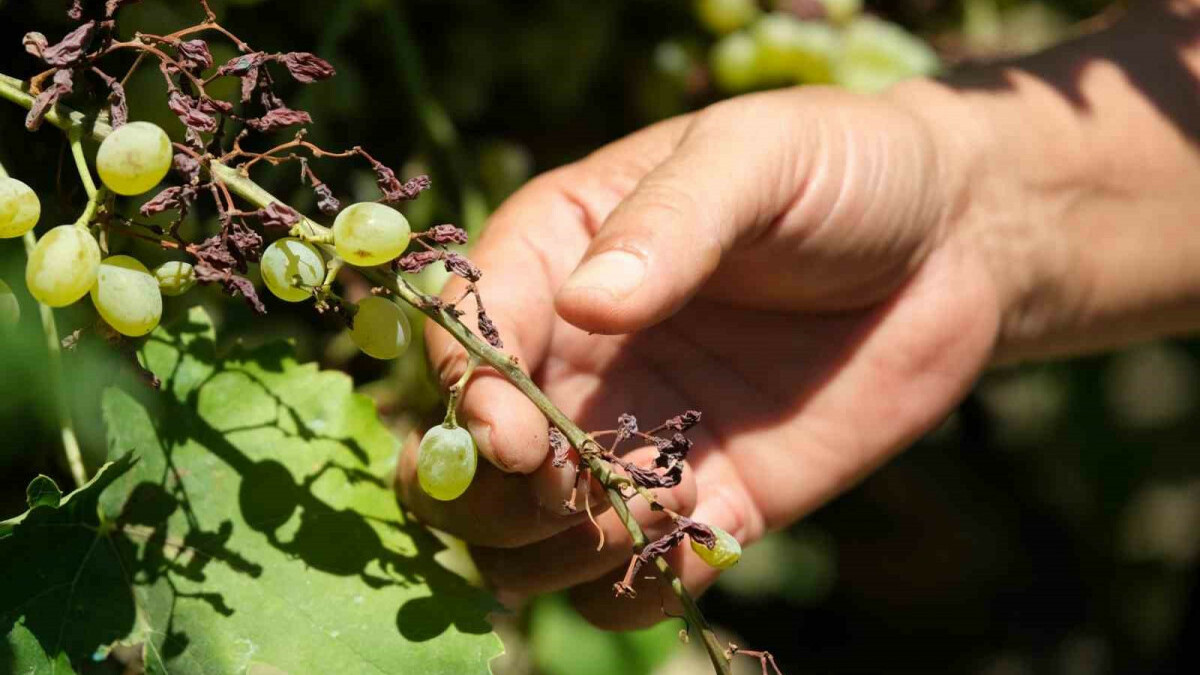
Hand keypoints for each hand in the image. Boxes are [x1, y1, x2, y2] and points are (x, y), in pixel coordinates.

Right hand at [397, 83, 1002, 628]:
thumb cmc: (840, 171)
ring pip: (529, 540)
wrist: (950, 244)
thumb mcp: (754, 159)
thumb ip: (669, 224)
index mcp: (556, 256)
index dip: (470, 395)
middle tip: (571, 484)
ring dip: (563, 549)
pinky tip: (697, 534)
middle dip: (496, 494)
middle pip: (470, 460)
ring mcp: (632, 438)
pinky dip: (637, 585)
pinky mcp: (703, 503)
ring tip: (657, 505)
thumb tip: (587, 305)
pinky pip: (625, 583)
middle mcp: (574, 358)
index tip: (514, 437)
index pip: (467, 337)